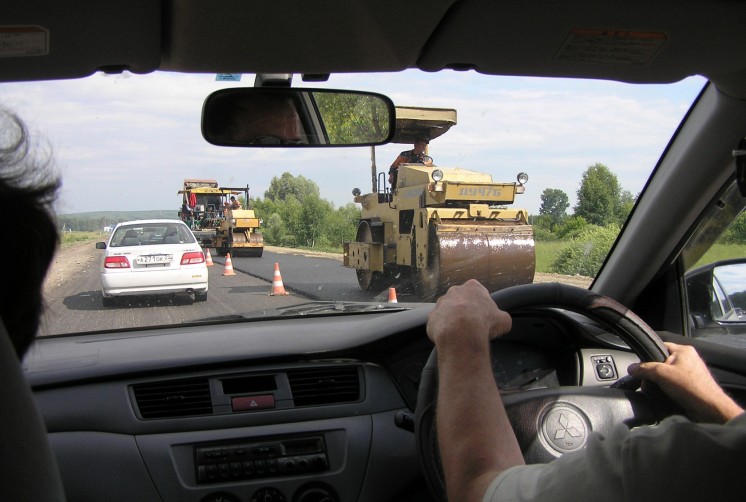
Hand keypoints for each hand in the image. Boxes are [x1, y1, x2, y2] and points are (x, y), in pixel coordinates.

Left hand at [426, 279, 511, 351]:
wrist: (460, 334)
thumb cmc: (483, 323)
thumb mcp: (504, 320)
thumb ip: (502, 318)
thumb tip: (502, 322)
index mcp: (472, 287)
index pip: (478, 291)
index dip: (481, 304)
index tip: (483, 315)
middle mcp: (454, 291)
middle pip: (461, 300)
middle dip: (465, 310)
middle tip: (471, 324)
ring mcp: (440, 303)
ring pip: (447, 311)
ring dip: (452, 319)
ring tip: (459, 333)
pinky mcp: (431, 317)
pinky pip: (438, 323)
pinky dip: (443, 330)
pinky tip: (450, 338)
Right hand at [628, 342, 743, 422]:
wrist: (710, 409)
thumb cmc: (691, 388)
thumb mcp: (662, 374)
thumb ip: (644, 369)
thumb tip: (631, 368)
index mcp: (683, 350)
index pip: (659, 347)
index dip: (647, 356)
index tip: (640, 367)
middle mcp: (688, 359)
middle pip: (661, 362)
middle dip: (653, 374)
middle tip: (648, 382)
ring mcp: (690, 373)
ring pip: (666, 375)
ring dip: (659, 384)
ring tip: (657, 391)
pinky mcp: (690, 386)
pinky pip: (672, 385)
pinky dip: (666, 390)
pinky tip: (665, 396)